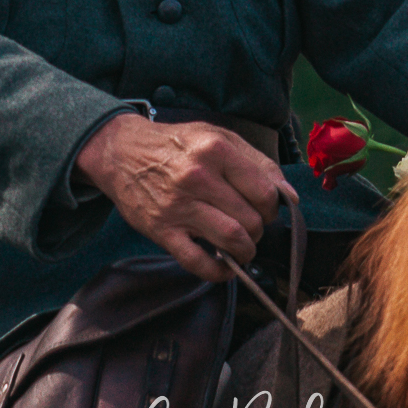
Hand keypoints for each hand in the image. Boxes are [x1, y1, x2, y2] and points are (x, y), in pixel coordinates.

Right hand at [73, 113, 289, 281]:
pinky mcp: (161, 229)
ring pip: (233, 240)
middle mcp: (196, 177)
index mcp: (214, 150)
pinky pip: (198, 262)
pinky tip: (223, 266)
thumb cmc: (174, 145)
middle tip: (248, 225)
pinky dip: (218, 272)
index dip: (271, 206)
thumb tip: (288, 196)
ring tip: (240, 246)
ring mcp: (178, 206)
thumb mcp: (216, 135)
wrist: (118, 151)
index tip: (262, 207)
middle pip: (252, 220)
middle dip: (258, 229)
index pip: (265, 192)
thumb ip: (257, 161)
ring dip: (245, 251)